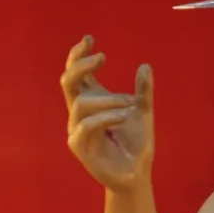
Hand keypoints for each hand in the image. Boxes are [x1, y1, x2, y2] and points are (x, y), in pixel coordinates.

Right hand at [62, 35, 153, 191]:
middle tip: (102, 57)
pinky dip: (106, 117)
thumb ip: (143, 91)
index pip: (77, 73)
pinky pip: (86, 125)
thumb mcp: (143, 112)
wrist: (136, 173)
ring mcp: (77, 128)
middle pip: (68, 81)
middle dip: (81, 65)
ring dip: (108, 99)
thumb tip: (145, 66)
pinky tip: (123, 117)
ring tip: (130, 103)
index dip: (79, 55)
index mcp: (92, 101)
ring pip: (81, 103)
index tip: (90, 39)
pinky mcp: (79, 145)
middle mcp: (80, 113)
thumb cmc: (136, 143)